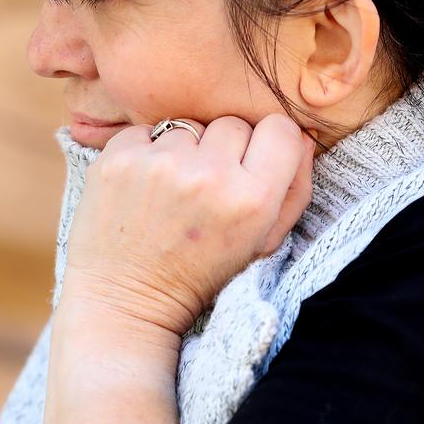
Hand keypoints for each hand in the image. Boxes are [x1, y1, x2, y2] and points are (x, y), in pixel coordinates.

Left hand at [61, 113, 315, 336]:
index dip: (269, 144)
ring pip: (190, 125)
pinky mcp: (119, 158)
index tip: (253, 164)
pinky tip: (144, 186)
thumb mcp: (263, 242)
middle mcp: (209, 176)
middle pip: (234, 123)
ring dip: (186, 150)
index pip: (281, 128)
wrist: (124, 300)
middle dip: (225, 149)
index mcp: (252, 200)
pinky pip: (147, 130)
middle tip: (207, 188)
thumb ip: (296, 189)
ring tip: (173, 190)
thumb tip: (305, 137)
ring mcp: (160, 164)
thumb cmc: (200, 271)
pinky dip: (148, 151)